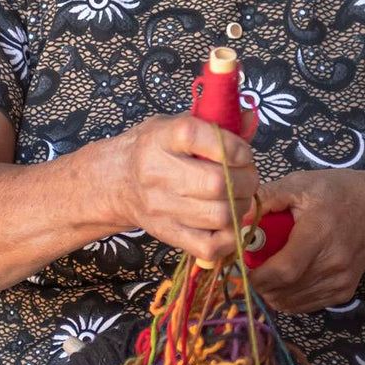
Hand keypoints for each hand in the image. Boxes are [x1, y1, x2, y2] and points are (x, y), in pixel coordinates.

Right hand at [109, 114, 258, 264]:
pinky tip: (228, 222)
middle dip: (245, 179)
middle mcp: (159, 172)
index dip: (232, 145)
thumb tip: (248, 117)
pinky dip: (230, 237)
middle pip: (216, 183)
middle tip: (247, 176)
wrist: (115, 182)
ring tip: (238, 197)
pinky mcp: (168, 233)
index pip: (198, 137)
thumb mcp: (175, 124)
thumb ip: (214, 121)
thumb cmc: (152, 149)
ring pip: (219, 215)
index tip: (242, 151)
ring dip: (241, 206)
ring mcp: (162, 207)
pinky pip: (209, 246)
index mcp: (162, 138)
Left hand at [248, 170, 364, 311]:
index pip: (284, 270)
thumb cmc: (335, 193)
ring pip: (289, 303)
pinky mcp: (343, 294)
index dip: (257, 275)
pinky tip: (288, 275)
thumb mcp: (300, 184)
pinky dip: (287, 296)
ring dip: (271, 290)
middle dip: (259, 282)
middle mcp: (333, 263)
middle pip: (283, 290)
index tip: (242, 264)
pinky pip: (302, 306)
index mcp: (320, 233)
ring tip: (271, 266)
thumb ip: (266, 199)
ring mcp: (340, 282)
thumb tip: (235, 216)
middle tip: (253, 263)